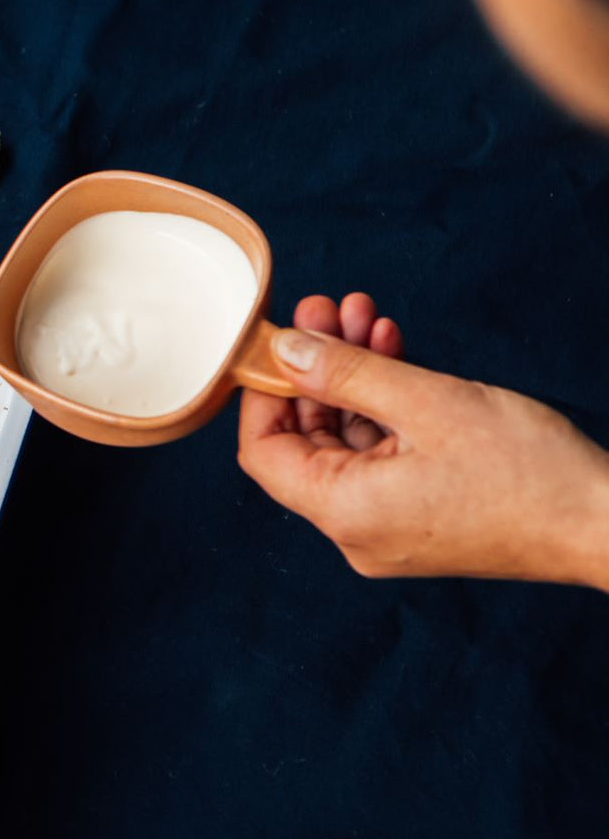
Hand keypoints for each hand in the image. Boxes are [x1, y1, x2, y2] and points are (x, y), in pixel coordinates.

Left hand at [238, 292, 608, 589]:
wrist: (606, 523)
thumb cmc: (529, 473)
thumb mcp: (427, 403)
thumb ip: (345, 373)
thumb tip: (285, 350)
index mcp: (343, 512)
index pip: (263, 451)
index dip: (263, 391)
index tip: (278, 342)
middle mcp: (355, 529)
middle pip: (306, 441)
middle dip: (316, 369)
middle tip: (327, 310)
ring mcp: (388, 525)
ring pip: (347, 440)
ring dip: (353, 377)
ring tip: (363, 316)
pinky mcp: (421, 514)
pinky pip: (383, 455)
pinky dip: (384, 406)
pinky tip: (392, 350)